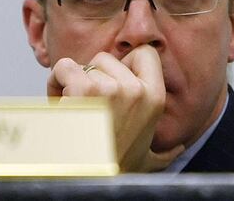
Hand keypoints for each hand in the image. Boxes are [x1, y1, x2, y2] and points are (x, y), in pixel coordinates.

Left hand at [47, 45, 184, 171]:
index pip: (145, 54)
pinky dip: (55, 82)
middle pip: (106, 58)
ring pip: (83, 65)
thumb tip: (177, 150)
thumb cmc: (111, 170)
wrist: (87, 181)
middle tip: (88, 107)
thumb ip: (164, 152)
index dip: (124, 65)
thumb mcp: (146, 159)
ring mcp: (111, 88)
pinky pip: (63, 67)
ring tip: (75, 112)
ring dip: (70, 83)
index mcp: (156, 98)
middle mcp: (137, 90)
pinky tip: (60, 105)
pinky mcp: (84, 89)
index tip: (112, 89)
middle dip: (92, 76)